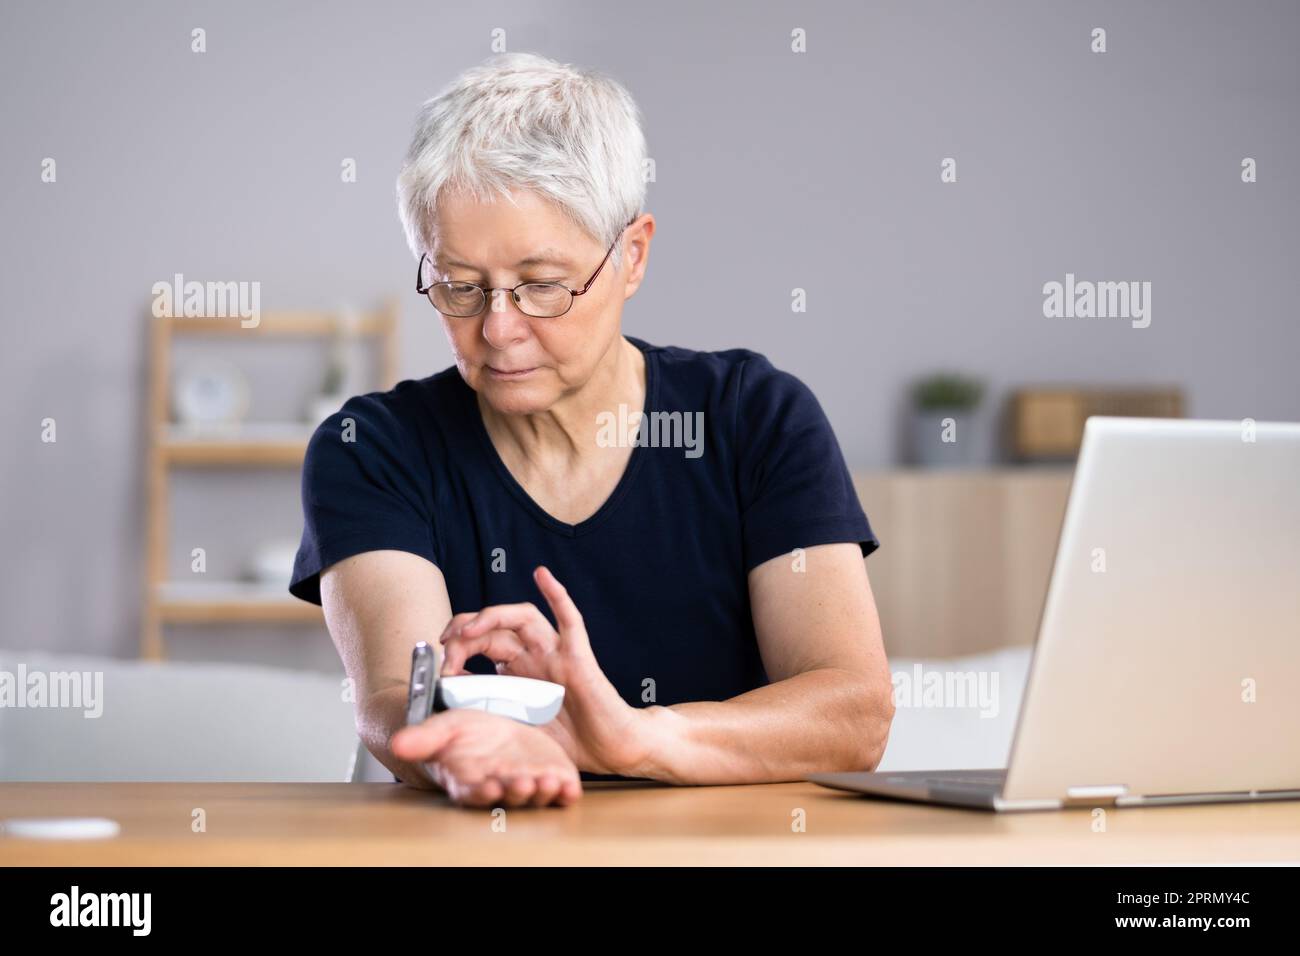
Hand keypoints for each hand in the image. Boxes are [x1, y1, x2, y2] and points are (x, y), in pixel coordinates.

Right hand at [390, 708, 581, 807]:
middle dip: (516, 791)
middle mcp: (501, 787)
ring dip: (542, 791)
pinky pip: (561, 790)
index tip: (488, 785)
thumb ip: (424, 739)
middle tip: (522, 783)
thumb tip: (398, 743)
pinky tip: (569, 785)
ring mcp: (528, 784)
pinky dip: (566, 791)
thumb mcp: (444, 729)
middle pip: (509, 796)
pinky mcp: (552, 776)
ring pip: (536, 795)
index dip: (481, 791)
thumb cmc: (465, 735)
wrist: (491, 730)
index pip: (475, 792)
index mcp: (472, 781)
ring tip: (547, 781)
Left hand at [438, 565, 651, 776]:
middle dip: (464, 632)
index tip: (442, 671)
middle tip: (446, 646)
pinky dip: (556, 596)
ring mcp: (555, 653)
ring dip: (492, 616)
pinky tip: (542, 575)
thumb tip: (448, 703)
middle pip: (494, 628)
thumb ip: (487, 713)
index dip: (456, 650)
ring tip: (468, 629)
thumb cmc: (567, 743)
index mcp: (516, 671)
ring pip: (523, 617)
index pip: (479, 644)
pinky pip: (569, 620)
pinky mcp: (578, 657)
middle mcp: (533, 656)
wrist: (607, 751)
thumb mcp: (514, 729)